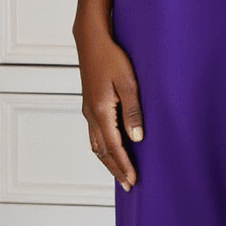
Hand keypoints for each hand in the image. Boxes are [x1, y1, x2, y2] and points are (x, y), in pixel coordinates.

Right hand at [74, 21, 143, 191]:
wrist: (91, 40)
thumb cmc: (112, 58)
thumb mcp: (128, 83)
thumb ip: (133, 112)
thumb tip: (136, 139)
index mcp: (101, 111)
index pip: (114, 147)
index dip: (124, 165)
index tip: (133, 181)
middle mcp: (91, 115)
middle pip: (102, 151)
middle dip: (115, 169)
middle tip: (128, 185)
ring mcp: (88, 110)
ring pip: (96, 144)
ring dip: (108, 160)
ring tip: (119, 173)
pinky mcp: (89, 105)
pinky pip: (94, 134)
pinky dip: (102, 147)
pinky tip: (110, 149)